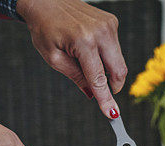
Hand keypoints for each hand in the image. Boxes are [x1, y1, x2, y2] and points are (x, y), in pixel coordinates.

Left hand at [17, 0, 126, 118]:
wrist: (46, 1)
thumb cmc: (45, 28)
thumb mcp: (54, 58)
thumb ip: (76, 77)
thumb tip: (93, 95)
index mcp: (83, 41)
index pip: (99, 78)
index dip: (106, 99)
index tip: (113, 115)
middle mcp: (101, 32)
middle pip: (119, 71)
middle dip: (112, 85)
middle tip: (101, 92)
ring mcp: (109, 25)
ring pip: (119, 61)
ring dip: (107, 69)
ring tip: (84, 59)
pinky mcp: (112, 22)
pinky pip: (115, 49)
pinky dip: (105, 56)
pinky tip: (88, 48)